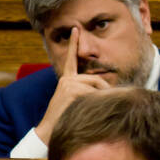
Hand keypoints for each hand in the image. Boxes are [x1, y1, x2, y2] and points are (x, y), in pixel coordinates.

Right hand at [34, 26, 108, 143]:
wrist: (49, 131)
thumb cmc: (66, 118)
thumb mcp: (77, 102)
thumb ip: (88, 92)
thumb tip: (107, 89)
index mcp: (67, 80)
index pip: (72, 59)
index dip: (74, 44)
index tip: (76, 29)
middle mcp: (67, 79)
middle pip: (96, 80)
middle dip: (105, 91)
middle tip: (109, 101)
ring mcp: (68, 83)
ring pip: (96, 87)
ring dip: (100, 99)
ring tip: (94, 111)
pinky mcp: (71, 88)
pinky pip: (93, 94)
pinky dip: (95, 103)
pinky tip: (86, 111)